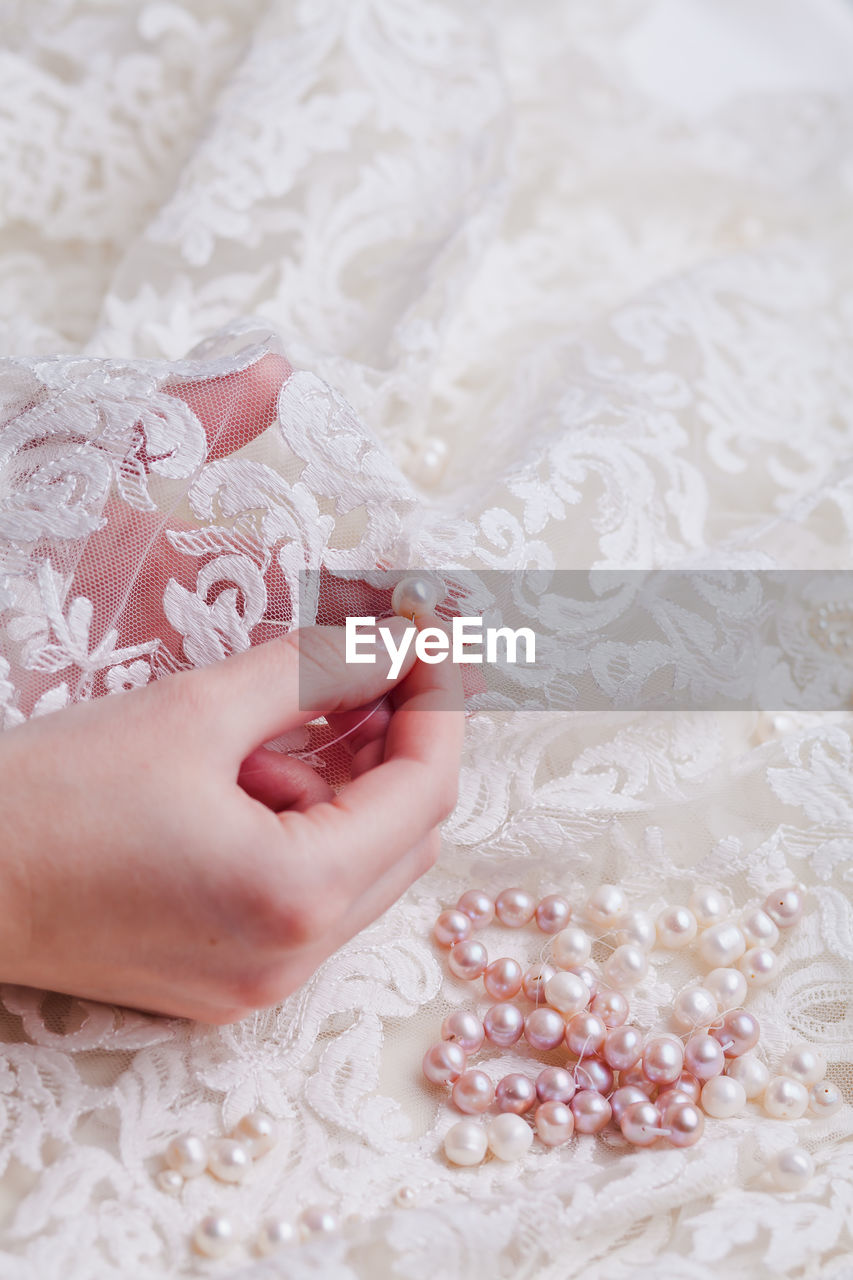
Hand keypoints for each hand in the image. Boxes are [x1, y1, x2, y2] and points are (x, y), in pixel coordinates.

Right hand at [0, 620, 463, 1022]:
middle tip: (380, 662)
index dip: (439, 703)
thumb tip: (391, 640)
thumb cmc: (52, 795)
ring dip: (346, 785)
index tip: (432, 639)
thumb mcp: (195, 712)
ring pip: (360, 868)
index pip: (424, 789)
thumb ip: (313, 672)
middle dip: (401, 740)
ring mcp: (260, 982)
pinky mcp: (227, 980)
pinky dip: (307, 828)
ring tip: (277, 727)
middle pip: (407, 835)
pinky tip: (258, 773)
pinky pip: (309, 896)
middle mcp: (292, 958)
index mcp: (295, 894)